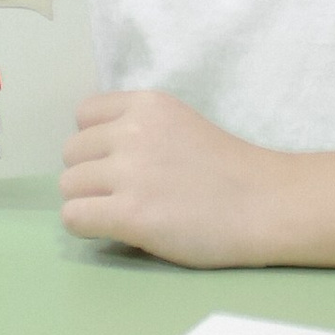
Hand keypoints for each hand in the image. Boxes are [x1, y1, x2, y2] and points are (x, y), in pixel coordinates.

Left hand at [61, 88, 282, 265]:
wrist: (266, 205)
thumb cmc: (229, 170)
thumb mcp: (179, 125)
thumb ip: (140, 129)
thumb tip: (97, 154)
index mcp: (147, 104)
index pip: (84, 114)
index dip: (96, 142)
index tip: (117, 162)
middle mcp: (132, 131)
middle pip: (72, 152)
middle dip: (90, 174)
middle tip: (120, 193)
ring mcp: (130, 172)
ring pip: (68, 185)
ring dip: (87, 201)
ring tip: (118, 213)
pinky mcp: (130, 213)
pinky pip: (73, 217)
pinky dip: (85, 226)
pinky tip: (113, 230)